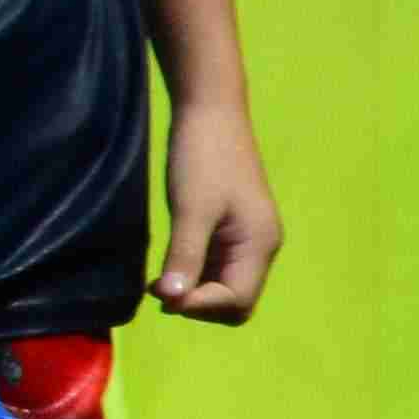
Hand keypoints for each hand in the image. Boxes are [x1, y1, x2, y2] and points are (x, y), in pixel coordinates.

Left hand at [153, 103, 279, 321]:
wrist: (209, 112)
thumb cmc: (203, 157)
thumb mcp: (190, 210)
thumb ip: (184, 256)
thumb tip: (172, 302)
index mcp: (260, 244)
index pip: (237, 301)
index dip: (200, 305)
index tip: (161, 293)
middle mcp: (260, 247)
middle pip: (235, 301)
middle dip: (199, 304)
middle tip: (158, 289)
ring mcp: (247, 239)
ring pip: (224, 286)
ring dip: (193, 292)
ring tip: (158, 281)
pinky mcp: (231, 229)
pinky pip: (216, 267)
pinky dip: (193, 275)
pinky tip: (166, 269)